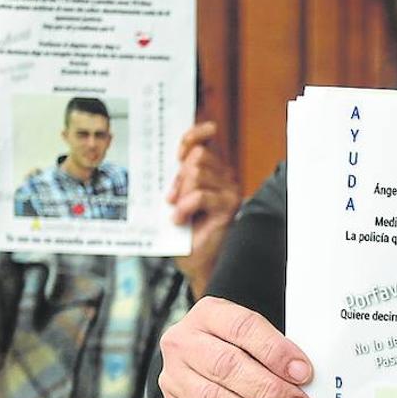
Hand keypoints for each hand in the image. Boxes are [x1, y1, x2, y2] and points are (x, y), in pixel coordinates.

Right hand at [158, 296, 313, 397]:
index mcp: (208, 315)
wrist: (204, 356)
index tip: (303, 373)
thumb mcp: (255, 331)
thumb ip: (277, 349)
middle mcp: (183, 344)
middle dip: (270, 392)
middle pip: (226, 367)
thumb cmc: (241, 344)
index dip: (275, 351)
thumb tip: (304, 380)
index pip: (242, 328)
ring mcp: (174, 379)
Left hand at [169, 121, 240, 296]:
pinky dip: (185, 207)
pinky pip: (200, 195)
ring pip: (197, 173)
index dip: (192, 135)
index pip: (206, 140)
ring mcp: (229, 190)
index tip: (177, 151)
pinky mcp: (229, 206)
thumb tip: (166, 161)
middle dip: (179, 177)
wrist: (196, 262)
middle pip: (198, 156)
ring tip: (177, 212)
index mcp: (212, 170)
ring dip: (180, 194)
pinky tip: (180, 220)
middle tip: (171, 198)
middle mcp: (225, 176)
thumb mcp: (175, 198)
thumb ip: (176, 177)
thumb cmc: (185, 232)